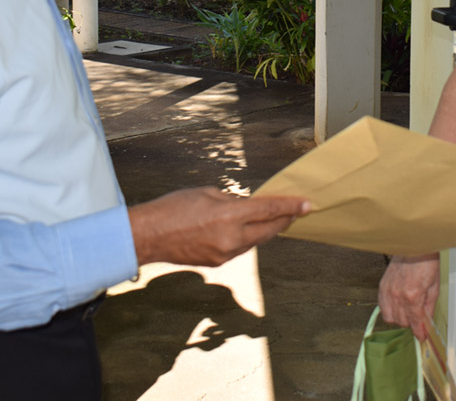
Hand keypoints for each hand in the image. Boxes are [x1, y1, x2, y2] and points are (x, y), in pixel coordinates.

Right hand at [128, 188, 309, 267]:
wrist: (147, 236)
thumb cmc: (173, 208)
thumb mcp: (207, 193)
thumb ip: (233, 201)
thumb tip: (249, 206)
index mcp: (230, 217)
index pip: (269, 210)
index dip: (291, 207)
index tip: (308, 205)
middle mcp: (232, 238)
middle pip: (270, 230)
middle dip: (285, 220)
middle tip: (297, 211)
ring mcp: (225, 254)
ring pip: (256, 241)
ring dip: (265, 229)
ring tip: (272, 217)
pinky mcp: (218, 262)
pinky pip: (241, 248)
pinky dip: (248, 238)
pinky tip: (247, 229)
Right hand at [378, 253, 439, 340]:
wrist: (414, 247)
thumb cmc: (425, 263)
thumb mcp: (434, 287)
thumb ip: (429, 308)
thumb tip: (427, 322)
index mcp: (413, 296)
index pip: (415, 323)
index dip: (419, 332)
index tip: (421, 336)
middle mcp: (398, 296)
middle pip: (402, 322)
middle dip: (411, 323)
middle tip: (418, 318)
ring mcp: (388, 291)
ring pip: (390, 318)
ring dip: (400, 318)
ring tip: (407, 311)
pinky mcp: (382, 286)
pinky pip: (382, 307)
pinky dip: (389, 310)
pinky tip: (396, 306)